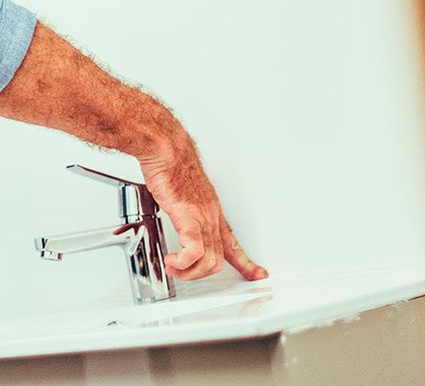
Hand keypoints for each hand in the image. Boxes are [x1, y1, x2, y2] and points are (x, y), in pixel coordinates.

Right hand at [138, 136, 267, 281]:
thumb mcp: (182, 190)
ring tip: (174, 267)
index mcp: (211, 211)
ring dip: (189, 272)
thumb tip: (174, 208)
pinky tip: (172, 261)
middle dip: (199, 273)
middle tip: (181, 272)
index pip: (233, 243)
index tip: (257, 274)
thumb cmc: (171, 164)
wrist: (167, 150)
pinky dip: (183, 263)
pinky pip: (194, 251)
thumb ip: (182, 204)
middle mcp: (211, 216)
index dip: (246, 262)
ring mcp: (202, 218)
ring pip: (209, 260)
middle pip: (220, 259)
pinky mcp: (188, 218)